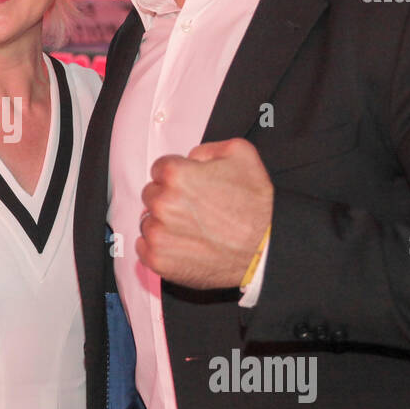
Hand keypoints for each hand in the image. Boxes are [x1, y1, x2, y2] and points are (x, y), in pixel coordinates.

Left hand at [138, 138, 272, 289]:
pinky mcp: (158, 260)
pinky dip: (159, 247)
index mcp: (176, 175)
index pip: (159, 169)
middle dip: (169, 199)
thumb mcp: (241, 154)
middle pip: (151, 194)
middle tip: (195, 210)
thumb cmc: (256, 205)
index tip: (191, 187)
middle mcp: (162, 204)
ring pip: (148, 222)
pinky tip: (182, 246)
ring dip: (164, 224)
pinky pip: (143, 248)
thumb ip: (207, 148)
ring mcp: (158, 234)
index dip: (177, 176)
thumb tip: (190, 158)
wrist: (266, 250)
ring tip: (193, 230)